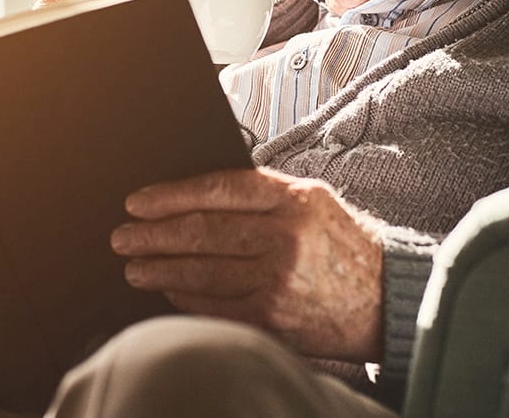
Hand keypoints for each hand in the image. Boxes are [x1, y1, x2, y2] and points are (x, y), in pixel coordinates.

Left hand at [110, 167, 384, 362]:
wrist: (385, 299)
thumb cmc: (342, 244)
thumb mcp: (312, 200)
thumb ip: (262, 193)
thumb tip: (196, 194)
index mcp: (293, 199)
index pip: (219, 190)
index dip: (172, 195)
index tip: (139, 201)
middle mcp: (285, 237)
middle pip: (203, 232)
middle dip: (154, 235)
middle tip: (123, 236)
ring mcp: (278, 281)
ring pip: (203, 271)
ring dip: (160, 268)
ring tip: (134, 265)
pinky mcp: (274, 318)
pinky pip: (215, 306)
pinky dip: (185, 296)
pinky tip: (168, 288)